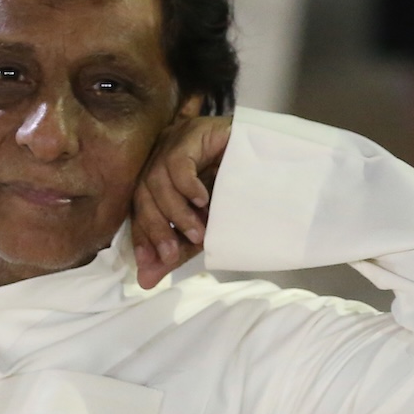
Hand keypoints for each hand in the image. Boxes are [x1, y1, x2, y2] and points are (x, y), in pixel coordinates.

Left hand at [131, 114, 231, 288]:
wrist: (274, 162)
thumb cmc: (238, 193)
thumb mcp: (204, 227)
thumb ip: (176, 250)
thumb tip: (145, 280)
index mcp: (160, 176)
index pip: (139, 208)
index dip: (141, 236)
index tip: (148, 264)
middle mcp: (162, 155)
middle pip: (142, 194)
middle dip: (156, 229)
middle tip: (171, 254)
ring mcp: (176, 140)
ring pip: (157, 180)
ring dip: (176, 213)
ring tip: (198, 232)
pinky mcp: (194, 132)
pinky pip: (178, 163)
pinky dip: (187, 187)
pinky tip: (203, 200)